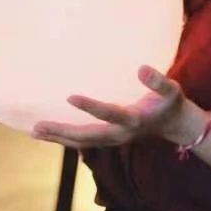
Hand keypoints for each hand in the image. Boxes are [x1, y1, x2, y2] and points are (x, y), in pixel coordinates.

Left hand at [30, 65, 198, 149]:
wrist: (175, 126)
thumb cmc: (171, 103)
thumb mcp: (172, 90)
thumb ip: (158, 81)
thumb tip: (141, 68)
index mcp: (134, 120)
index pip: (109, 114)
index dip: (91, 106)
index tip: (70, 97)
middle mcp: (120, 134)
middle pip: (87, 137)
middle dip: (62, 132)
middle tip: (37, 127)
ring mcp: (113, 139)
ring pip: (82, 143)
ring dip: (59, 138)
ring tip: (35, 131)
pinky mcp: (109, 139)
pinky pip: (84, 141)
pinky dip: (66, 138)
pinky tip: (50, 133)